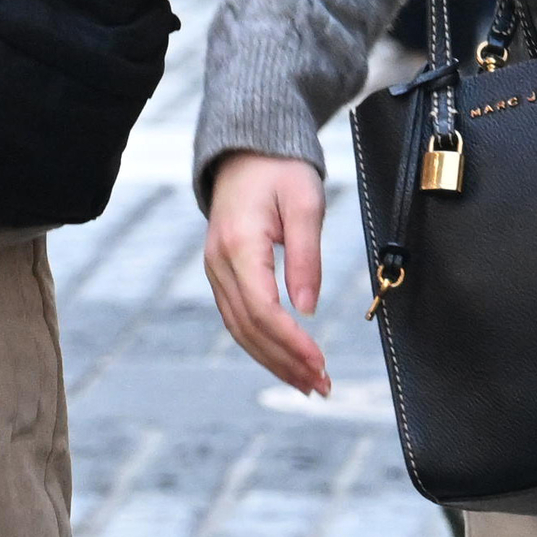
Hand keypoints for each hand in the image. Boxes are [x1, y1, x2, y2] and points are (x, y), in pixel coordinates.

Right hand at [203, 151, 330, 395]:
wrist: (246, 150)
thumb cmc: (280, 170)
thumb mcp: (305, 203)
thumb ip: (307, 256)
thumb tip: (307, 308)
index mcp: (239, 244)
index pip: (263, 309)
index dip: (292, 342)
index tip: (321, 362)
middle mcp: (218, 263)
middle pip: (249, 328)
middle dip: (285, 362)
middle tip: (321, 386)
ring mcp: (215, 270)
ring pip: (240, 329)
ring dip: (273, 360)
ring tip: (308, 384)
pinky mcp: (222, 274)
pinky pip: (238, 318)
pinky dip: (262, 344)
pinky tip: (285, 359)